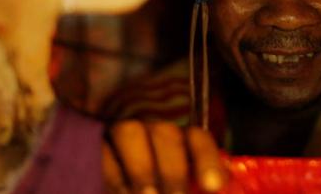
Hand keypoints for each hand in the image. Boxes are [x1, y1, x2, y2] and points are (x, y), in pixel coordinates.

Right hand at [102, 121, 226, 193]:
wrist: (124, 190)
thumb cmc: (160, 188)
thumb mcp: (181, 188)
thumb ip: (199, 187)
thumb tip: (227, 192)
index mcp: (179, 143)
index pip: (198, 139)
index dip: (208, 159)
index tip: (214, 186)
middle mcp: (152, 133)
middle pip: (166, 134)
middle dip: (173, 170)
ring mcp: (119, 134)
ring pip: (130, 133)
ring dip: (142, 168)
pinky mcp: (93, 145)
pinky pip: (101, 150)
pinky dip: (112, 174)